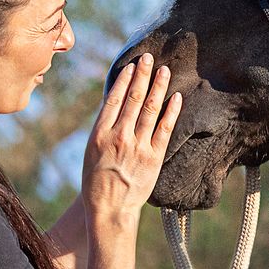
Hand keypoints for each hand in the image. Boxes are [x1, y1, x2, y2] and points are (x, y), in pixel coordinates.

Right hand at [82, 52, 181, 219]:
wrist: (110, 210)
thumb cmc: (96, 182)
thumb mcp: (91, 152)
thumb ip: (104, 129)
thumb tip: (115, 106)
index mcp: (100, 134)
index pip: (114, 99)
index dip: (124, 80)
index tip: (132, 66)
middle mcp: (119, 137)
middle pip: (133, 99)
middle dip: (142, 76)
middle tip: (150, 58)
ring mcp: (137, 147)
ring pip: (150, 110)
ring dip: (158, 87)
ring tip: (165, 70)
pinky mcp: (153, 158)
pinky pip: (165, 130)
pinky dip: (171, 111)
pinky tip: (176, 97)